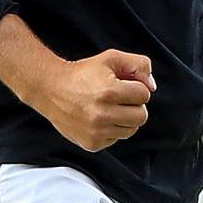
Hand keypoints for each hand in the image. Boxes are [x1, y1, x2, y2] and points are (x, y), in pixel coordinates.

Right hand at [0, 38, 154, 152]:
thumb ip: (139, 64)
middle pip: (141, 116)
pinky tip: (98, 119)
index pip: (144, 95)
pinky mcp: (91, 144)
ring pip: (131, 130)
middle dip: (133, 105)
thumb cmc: (83, 73)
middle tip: (118, 99)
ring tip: (109, 109)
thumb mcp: (111, 58)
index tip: (122, 85)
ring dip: (124, 119)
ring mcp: (96, 132)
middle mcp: (102, 114)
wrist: (50, 90)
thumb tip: (152, 87)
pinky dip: (111, 130)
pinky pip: (116, 139)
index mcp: (109, 92)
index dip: (135, 88)